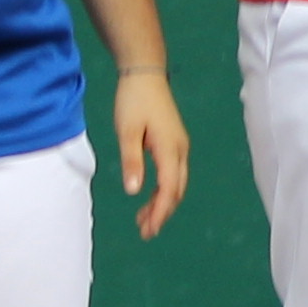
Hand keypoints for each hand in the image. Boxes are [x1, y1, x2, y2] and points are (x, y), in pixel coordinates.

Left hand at [114, 65, 190, 237]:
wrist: (145, 74)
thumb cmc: (133, 100)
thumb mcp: (127, 131)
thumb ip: (132, 161)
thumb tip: (133, 191)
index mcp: (170, 148)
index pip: (169, 188)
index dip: (160, 212)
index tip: (149, 230)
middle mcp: (180, 150)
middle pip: (176, 190)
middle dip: (162, 213)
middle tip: (145, 232)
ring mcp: (179, 146)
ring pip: (176, 183)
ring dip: (162, 203)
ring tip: (143, 220)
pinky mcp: (174, 143)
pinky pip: (172, 174)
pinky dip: (162, 190)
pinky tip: (148, 197)